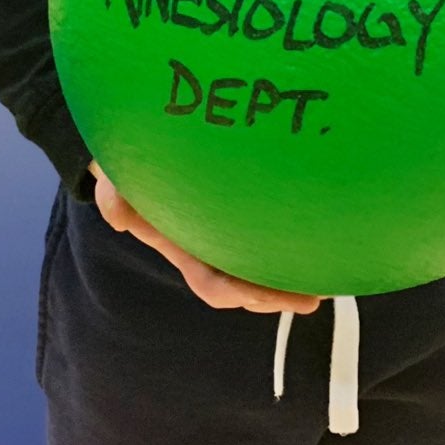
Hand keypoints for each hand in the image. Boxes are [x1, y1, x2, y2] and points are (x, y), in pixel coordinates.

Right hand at [90, 162, 319, 314]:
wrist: (143, 146)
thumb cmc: (133, 166)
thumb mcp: (119, 178)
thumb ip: (116, 194)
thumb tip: (116, 214)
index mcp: (187, 247)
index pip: (215, 282)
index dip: (239, 293)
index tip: (262, 299)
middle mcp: (214, 246)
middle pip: (249, 283)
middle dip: (278, 294)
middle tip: (311, 297)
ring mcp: (233, 229)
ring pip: (266, 261)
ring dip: (294, 271)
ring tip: (328, 276)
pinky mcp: (251, 205)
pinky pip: (275, 229)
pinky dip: (297, 235)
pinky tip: (326, 228)